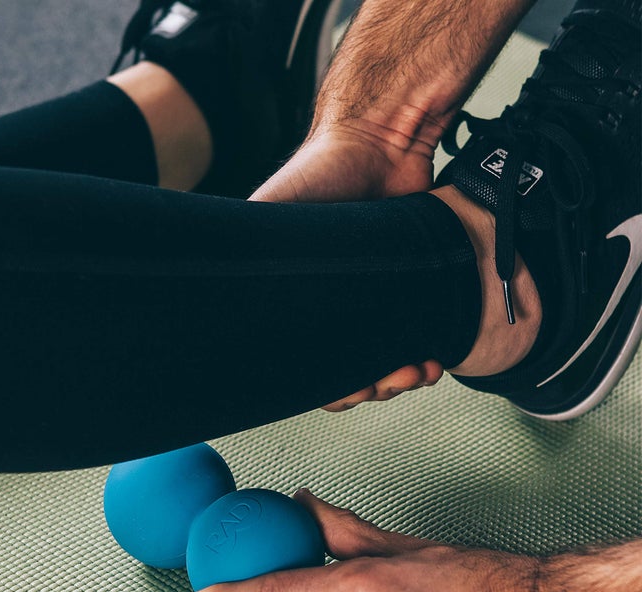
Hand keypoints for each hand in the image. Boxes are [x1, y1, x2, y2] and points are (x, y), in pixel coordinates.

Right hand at [250, 118, 444, 409]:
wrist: (378, 141)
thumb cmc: (317, 174)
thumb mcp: (269, 217)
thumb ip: (248, 256)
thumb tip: (218, 306)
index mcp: (296, 300)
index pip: (306, 365)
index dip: (328, 388)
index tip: (348, 392)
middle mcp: (331, 306)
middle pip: (348, 372)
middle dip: (368, 387)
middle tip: (384, 383)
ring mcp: (371, 301)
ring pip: (384, 362)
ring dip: (398, 377)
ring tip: (415, 371)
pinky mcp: (409, 289)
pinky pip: (416, 335)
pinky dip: (423, 353)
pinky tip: (432, 357)